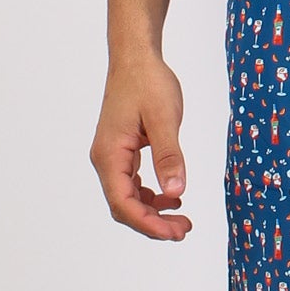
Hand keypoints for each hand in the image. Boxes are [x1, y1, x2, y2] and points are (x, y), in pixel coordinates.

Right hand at [90, 52, 191, 237]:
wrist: (135, 57)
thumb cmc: (147, 82)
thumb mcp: (165, 119)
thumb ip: (169, 156)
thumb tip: (176, 192)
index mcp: (110, 154)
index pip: (123, 203)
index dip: (148, 224)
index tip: (174, 233)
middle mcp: (105, 159)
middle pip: (124, 206)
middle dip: (152, 224)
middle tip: (184, 230)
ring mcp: (112, 156)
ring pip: (128, 198)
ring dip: (153, 213)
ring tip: (182, 219)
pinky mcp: (122, 151)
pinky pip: (132, 184)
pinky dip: (151, 196)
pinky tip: (172, 197)